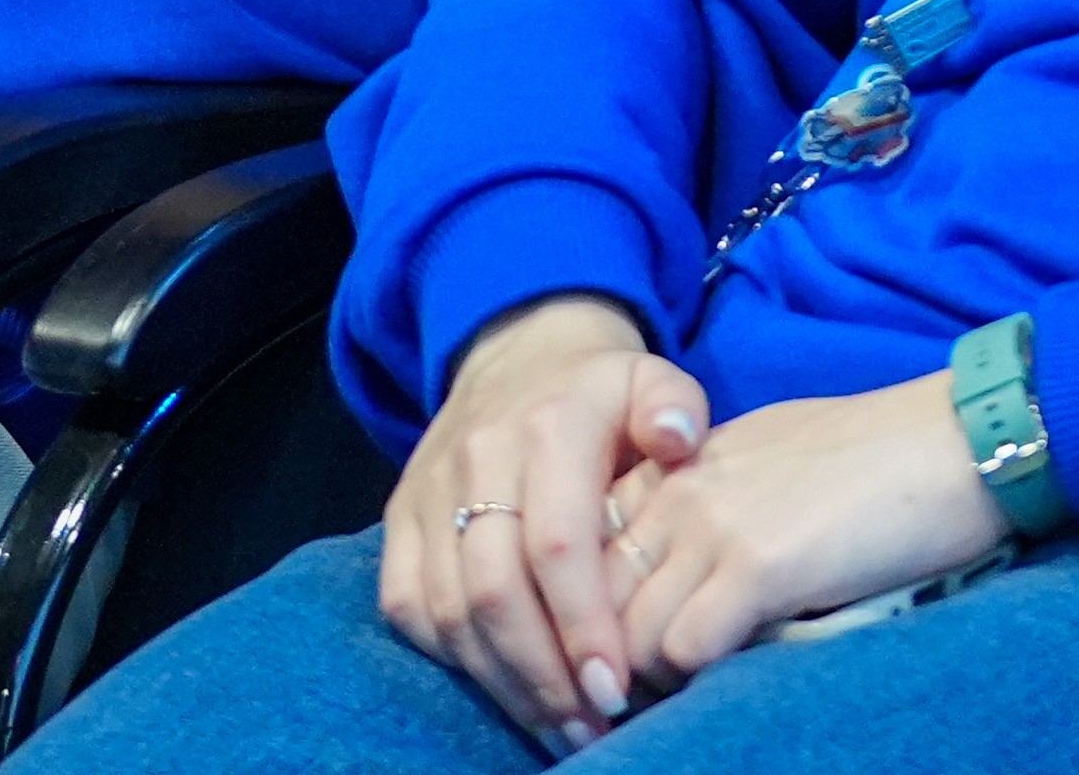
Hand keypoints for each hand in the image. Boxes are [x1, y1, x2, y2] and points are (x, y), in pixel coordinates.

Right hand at [379, 295, 707, 750]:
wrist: (516, 352)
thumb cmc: (600, 393)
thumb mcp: (652, 378)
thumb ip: (675, 408)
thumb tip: (678, 443)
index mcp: (547, 430)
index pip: (556, 544)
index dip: (583, 625)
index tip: (618, 688)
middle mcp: (477, 460)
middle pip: (494, 591)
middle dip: (544, 675)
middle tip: (593, 726)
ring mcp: (428, 491)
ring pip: (448, 609)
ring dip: (502, 682)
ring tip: (560, 726)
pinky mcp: (400, 517)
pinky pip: (407, 605)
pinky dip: (449, 657)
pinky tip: (503, 686)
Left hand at [599, 373, 1006, 692]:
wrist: (954, 439)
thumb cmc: (874, 459)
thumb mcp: (763, 466)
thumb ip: (709, 510)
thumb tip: (683, 579)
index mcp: (674, 469)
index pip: (586, 551)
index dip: (591, 616)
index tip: (609, 662)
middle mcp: (677, 492)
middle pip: (591, 597)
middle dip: (602, 660)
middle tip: (628, 704)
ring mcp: (713, 527)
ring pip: (627, 633)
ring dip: (645, 681)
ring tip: (674, 707)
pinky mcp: (759, 567)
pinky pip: (685, 646)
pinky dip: (693, 682)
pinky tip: (720, 689)